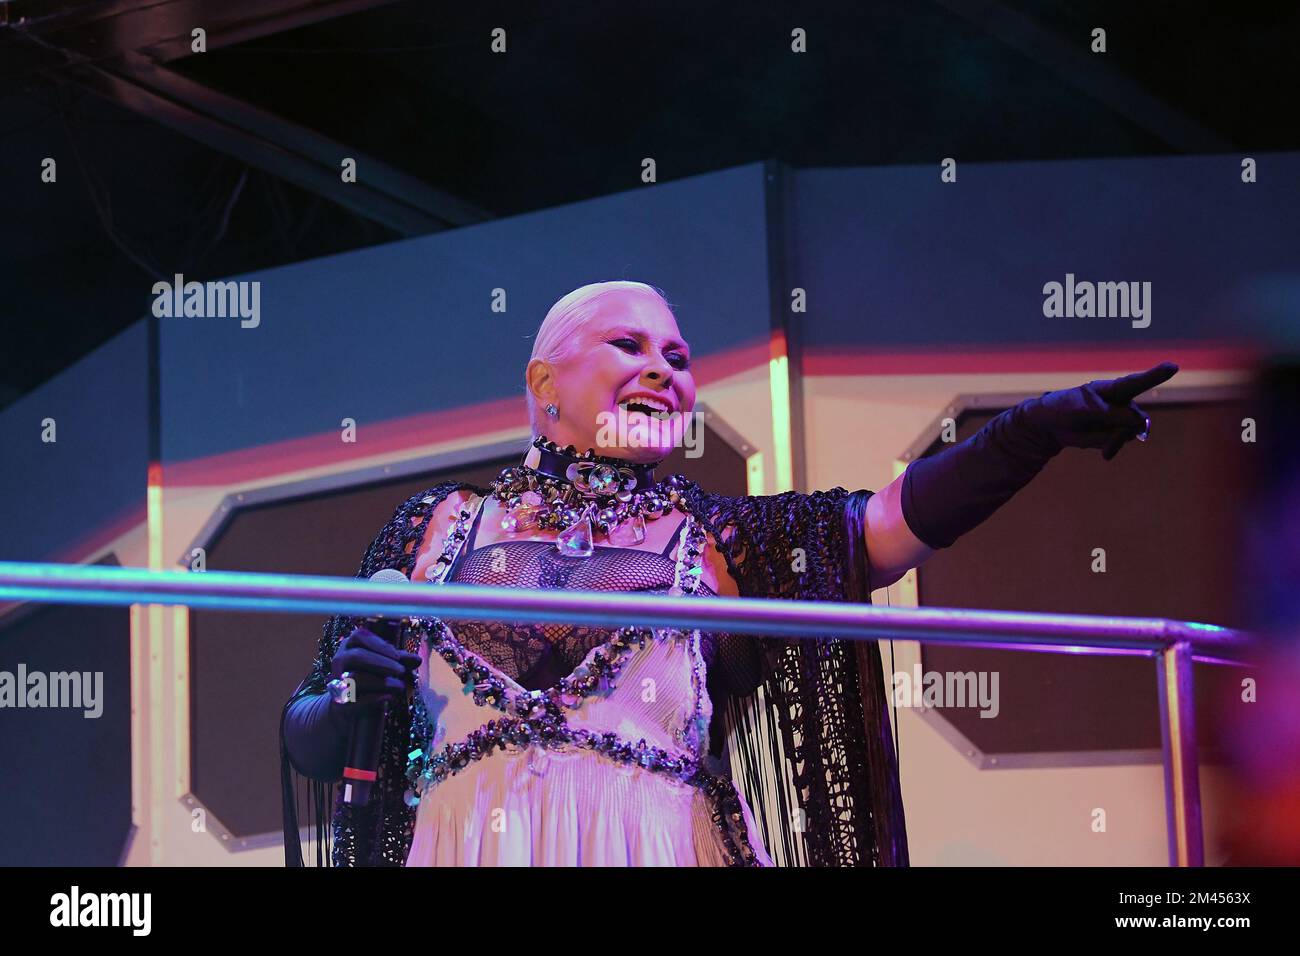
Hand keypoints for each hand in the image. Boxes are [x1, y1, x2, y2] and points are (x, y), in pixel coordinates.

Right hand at [328, 625, 419, 711]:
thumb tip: (417, 659)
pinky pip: (354, 698)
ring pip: (354, 677)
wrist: (355, 705)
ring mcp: (337, 680)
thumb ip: (400, 660)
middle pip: (357, 656)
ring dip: (381, 681)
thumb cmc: (373, 677)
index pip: (360, 636)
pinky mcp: (339, 701)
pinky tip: (389, 697)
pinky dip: (373, 698)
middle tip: (402, 670)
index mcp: (352, 644)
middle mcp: (341, 659)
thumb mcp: (387, 665)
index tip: (397, 655)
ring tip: (400, 686)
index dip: (379, 644)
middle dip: (382, 663)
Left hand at [1024, 361, 1178, 460]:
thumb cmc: (1065, 409)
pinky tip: (1102, 452)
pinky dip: (1111, 447)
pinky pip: (1121, 442)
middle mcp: (1122, 402)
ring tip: (1095, 440)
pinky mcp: (1117, 433)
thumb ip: (1111, 414)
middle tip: (1105, 438)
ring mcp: (1122, 418)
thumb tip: (1140, 424)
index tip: (1173, 367)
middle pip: (1136, 418)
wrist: (1052, 426)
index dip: (1156, 375)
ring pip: (1131, 432)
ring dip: (1115, 440)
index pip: (1137, 382)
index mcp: (1112, 389)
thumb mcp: (1084, 410)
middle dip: (1121, 430)